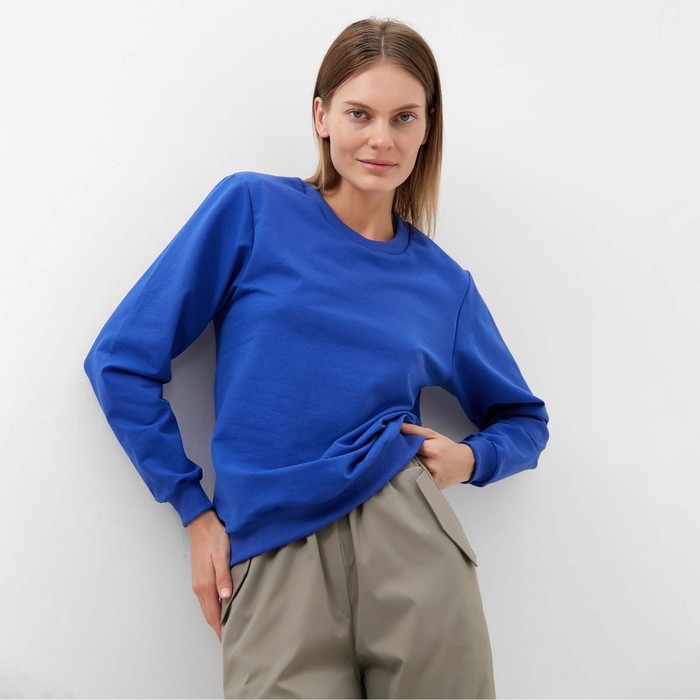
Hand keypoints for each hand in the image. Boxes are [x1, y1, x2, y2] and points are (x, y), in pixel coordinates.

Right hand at [186, 510, 231, 640]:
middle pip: (209, 615)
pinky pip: (207, 599)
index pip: (213, 615)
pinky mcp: (201, 577)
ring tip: (229, 628)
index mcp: (205, 585)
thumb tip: (226, 597)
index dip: (220, 630)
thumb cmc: (214, 537)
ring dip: (217, 619)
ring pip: (208, 607)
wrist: (202, 524)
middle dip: (218, 629)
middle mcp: (199, 588)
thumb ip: (223, 576)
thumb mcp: (222, 555)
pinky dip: (215, 609)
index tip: (228, 643)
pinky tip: (224, 608)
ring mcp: (198, 583)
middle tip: (231, 641)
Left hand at [400, 423, 474, 488]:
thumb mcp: (432, 435)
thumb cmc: (447, 448)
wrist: (465, 463)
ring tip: (413, 464)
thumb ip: (414, 430)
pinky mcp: (432, 487)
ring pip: (410, 473)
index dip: (402, 447)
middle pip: (407, 462)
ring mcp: (432, 478)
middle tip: (407, 455)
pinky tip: (418, 472)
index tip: (400, 446)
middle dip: (404, 458)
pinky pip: (416, 482)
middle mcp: (431, 465)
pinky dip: (414, 477)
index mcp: (431, 450)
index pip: (407, 448)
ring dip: (408, 468)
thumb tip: (398, 426)